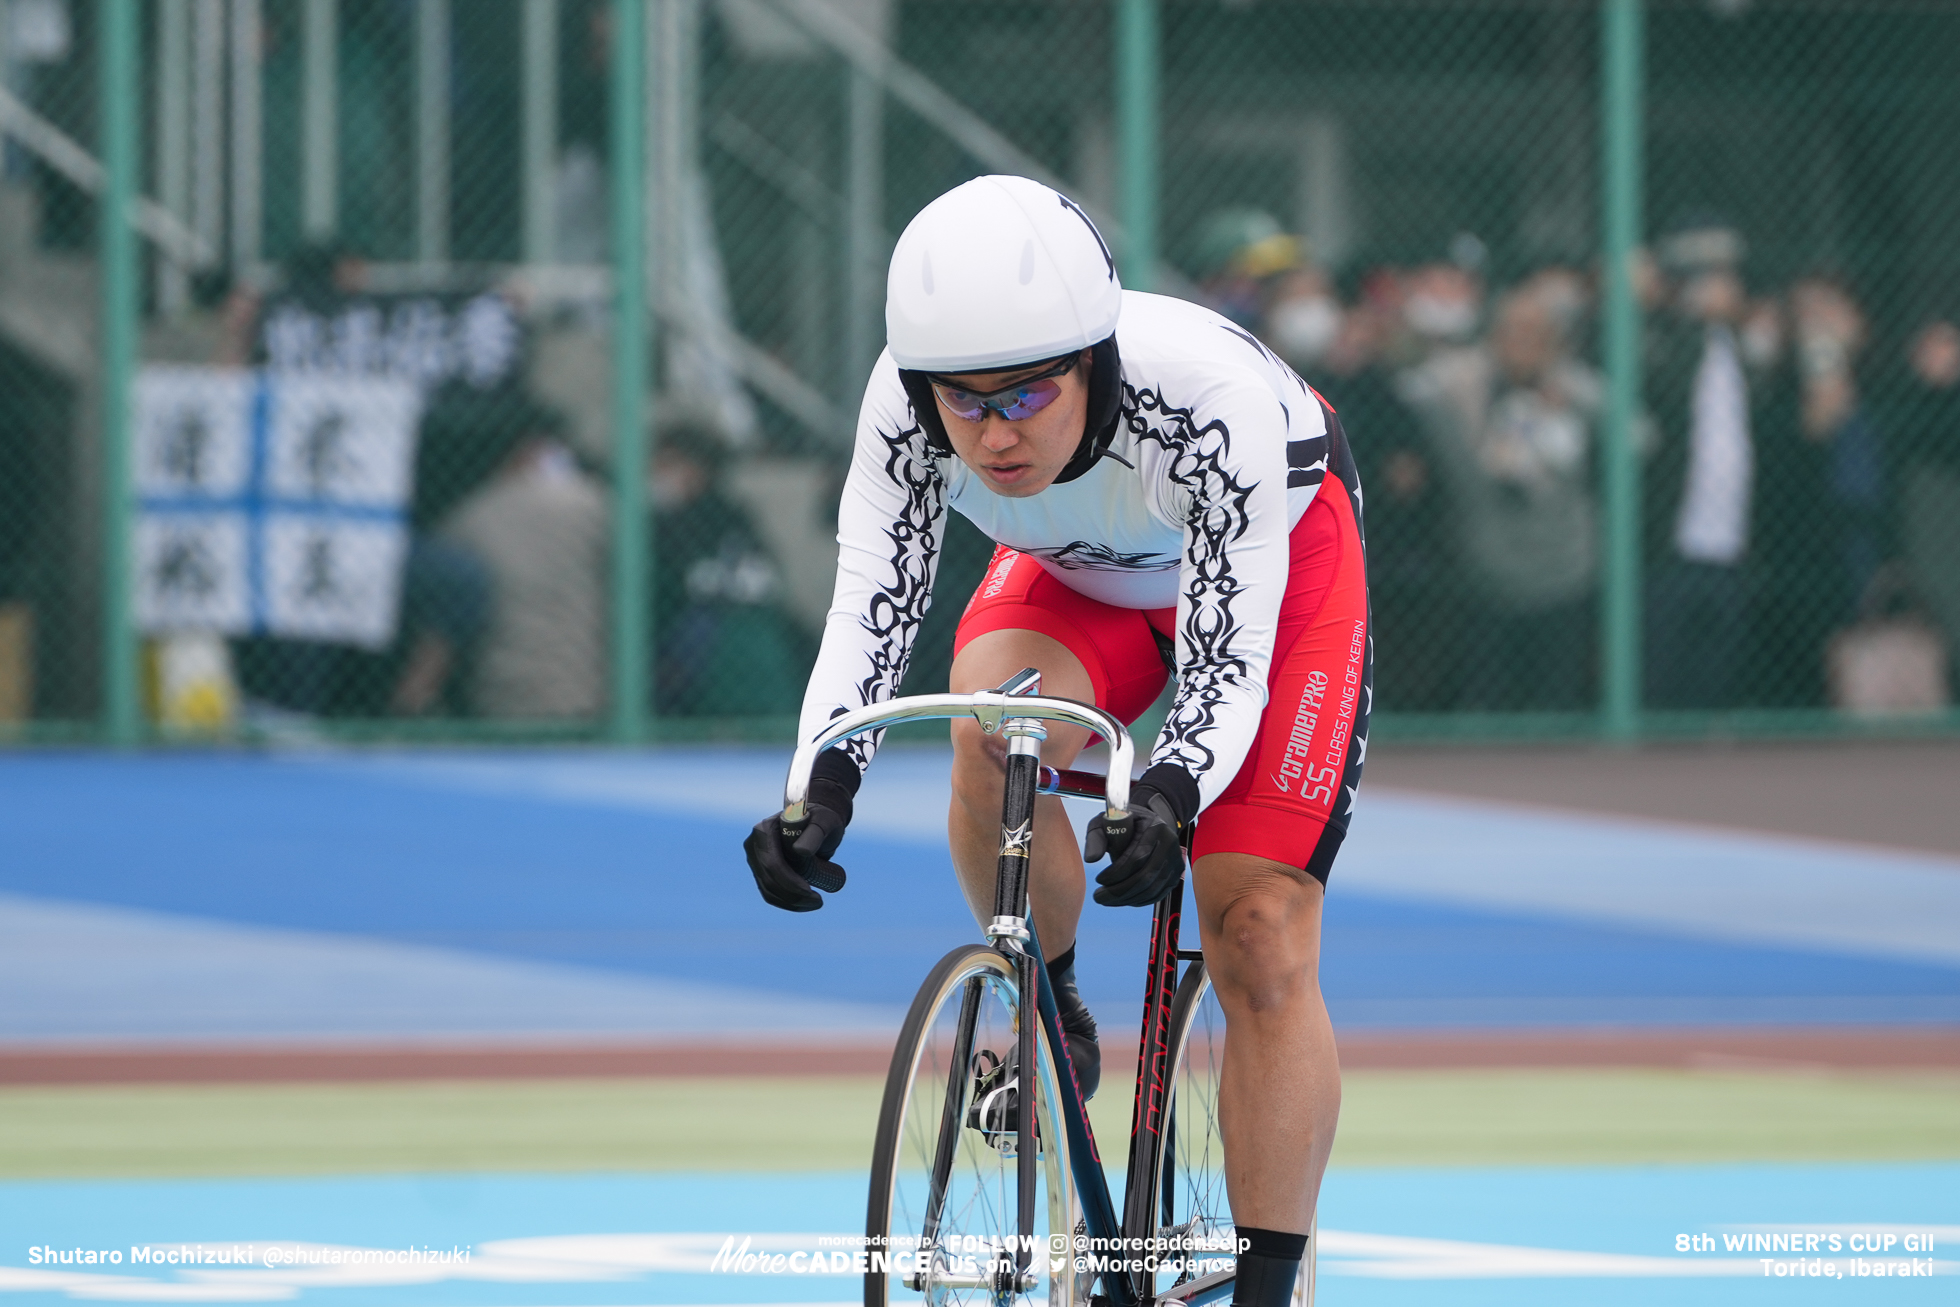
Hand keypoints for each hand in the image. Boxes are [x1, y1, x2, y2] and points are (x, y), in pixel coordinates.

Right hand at [744, 752, 858, 911]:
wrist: (817, 821)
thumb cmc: (822, 820)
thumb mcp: (824, 822)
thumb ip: (814, 834)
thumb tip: (801, 851)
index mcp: (765, 829)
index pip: (772, 863)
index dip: (789, 881)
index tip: (811, 891)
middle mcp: (754, 844)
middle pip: (768, 879)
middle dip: (793, 895)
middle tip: (819, 902)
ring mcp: (755, 858)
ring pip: (768, 890)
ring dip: (791, 902)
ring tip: (816, 903)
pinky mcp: (760, 870)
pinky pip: (770, 892)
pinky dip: (787, 902)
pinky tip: (805, 904)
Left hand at [1085, 765, 1197, 907]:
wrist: (1149, 823)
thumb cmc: (1124, 823)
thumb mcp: (1106, 822)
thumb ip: (1096, 838)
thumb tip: (1091, 859)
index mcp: (1154, 827)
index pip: (1137, 857)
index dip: (1117, 873)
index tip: (1098, 879)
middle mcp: (1169, 844)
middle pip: (1146, 876)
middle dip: (1119, 891)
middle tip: (1098, 897)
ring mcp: (1175, 861)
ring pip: (1152, 889)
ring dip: (1126, 899)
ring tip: (1106, 900)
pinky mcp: (1176, 874)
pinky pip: (1158, 894)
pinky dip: (1138, 901)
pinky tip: (1122, 899)